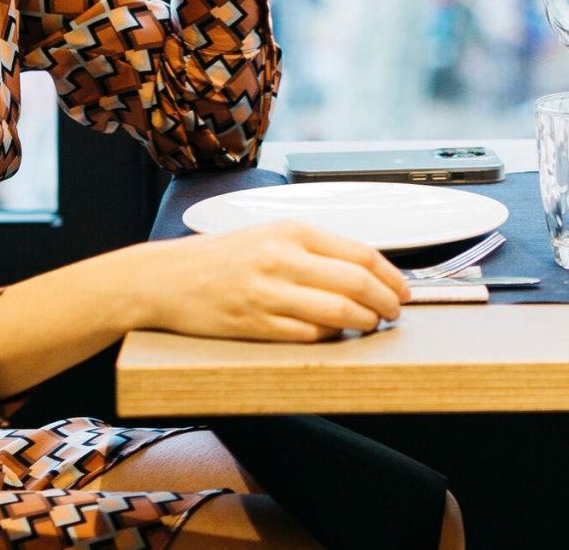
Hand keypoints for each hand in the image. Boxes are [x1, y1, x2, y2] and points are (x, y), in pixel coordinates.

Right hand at [124, 222, 410, 342]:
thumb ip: (312, 249)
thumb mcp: (268, 235)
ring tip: (371, 325)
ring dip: (364, 322)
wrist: (164, 278)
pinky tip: (336, 335)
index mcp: (291, 231)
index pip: (361, 253)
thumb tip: (363, 270)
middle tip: (395, 312)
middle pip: (357, 283)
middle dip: (386, 301)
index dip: (391, 275)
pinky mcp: (255, 324)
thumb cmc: (219, 257)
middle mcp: (282, 258)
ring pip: (338, 312)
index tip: (403, 289)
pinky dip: (329, 337)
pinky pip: (308, 334)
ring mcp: (268, 293)